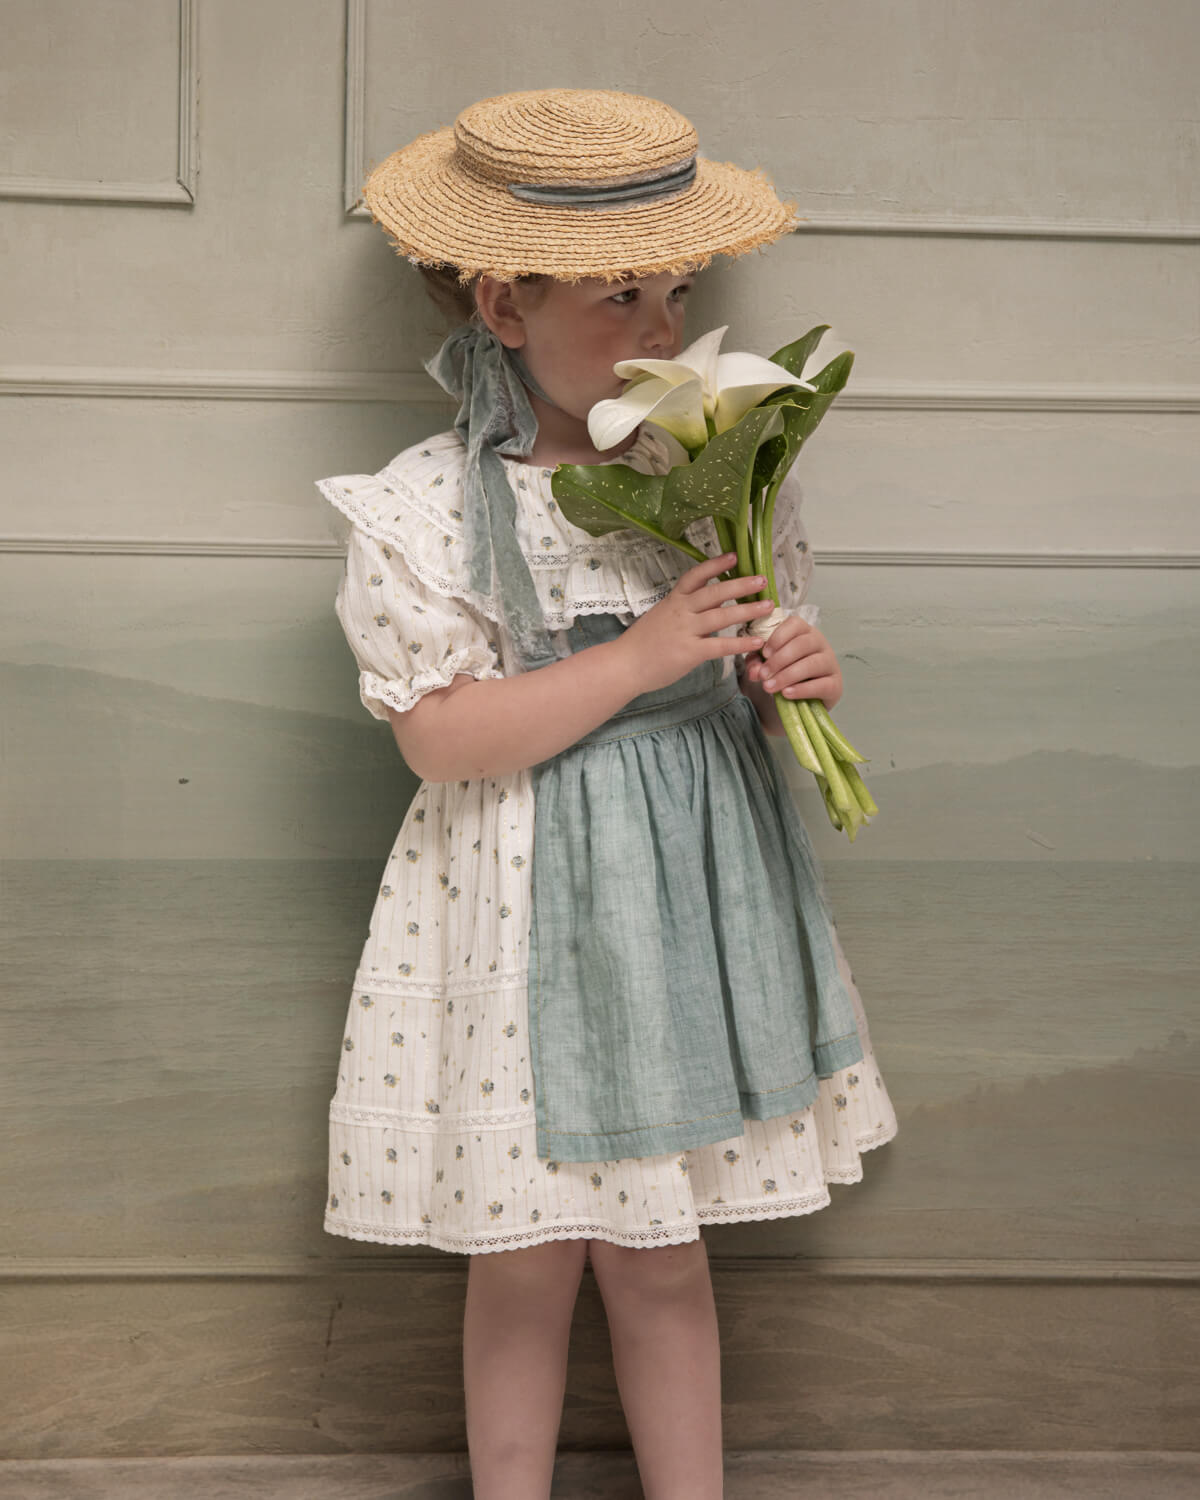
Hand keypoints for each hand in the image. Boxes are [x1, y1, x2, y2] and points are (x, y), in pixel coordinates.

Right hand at [615, 552, 774, 695]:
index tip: (734, 556)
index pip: (696, 575)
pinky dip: (740, 643)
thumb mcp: (660, 617)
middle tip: (762, 580)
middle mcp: (680, 611)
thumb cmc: (641, 643)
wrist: (623, 665)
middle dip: (741, 585)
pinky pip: (720, 646)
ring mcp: (685, 631)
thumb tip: (709, 604)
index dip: (716, 565)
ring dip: (747, 610)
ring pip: (721, 616)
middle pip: (715, 593)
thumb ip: (683, 610)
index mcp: (673, 600)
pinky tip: (756, 641)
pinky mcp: (689, 653)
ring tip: (768, 607)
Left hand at [742, 616, 842, 712]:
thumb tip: (755, 670)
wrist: (796, 703)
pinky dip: (802, 690)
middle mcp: (820, 644)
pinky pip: (821, 685)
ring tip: (769, 687)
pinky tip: (786, 694)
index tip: (764, 653)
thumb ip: (757, 663)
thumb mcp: (765, 665)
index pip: (795, 624)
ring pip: (812, 664)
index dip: (778, 637)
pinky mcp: (835, 685)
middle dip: (779, 660)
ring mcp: (830, 664)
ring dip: (787, 675)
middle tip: (763, 675)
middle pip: (802, 644)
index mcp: (804, 632)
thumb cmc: (781, 675)